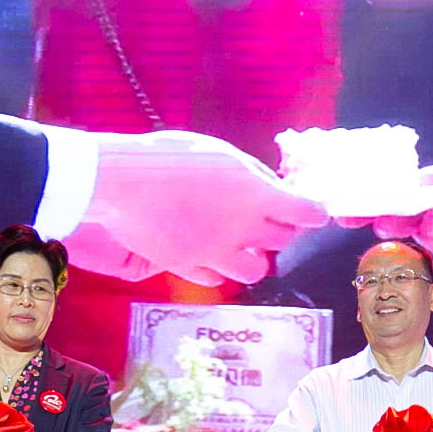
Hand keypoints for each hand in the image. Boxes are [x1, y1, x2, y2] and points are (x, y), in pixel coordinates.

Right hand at [76, 131, 325, 286]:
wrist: (119, 182)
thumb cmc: (168, 156)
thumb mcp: (220, 152)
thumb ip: (251, 173)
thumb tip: (270, 187)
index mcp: (256, 195)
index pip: (307, 212)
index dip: (313, 212)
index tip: (311, 210)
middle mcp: (243, 229)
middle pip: (283, 241)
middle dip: (280, 229)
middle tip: (266, 218)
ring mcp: (215, 254)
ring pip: (255, 271)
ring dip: (253, 257)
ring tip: (238, 243)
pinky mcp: (189, 268)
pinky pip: (216, 279)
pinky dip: (218, 268)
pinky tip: (208, 252)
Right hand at [359, 163, 432, 269]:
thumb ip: (431, 181)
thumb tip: (403, 189)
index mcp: (422, 193)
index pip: (388, 198)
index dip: (366, 203)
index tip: (345, 208)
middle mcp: (424, 216)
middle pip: (394, 219)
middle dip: (384, 217)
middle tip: (381, 216)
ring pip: (416, 231)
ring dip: (423, 220)